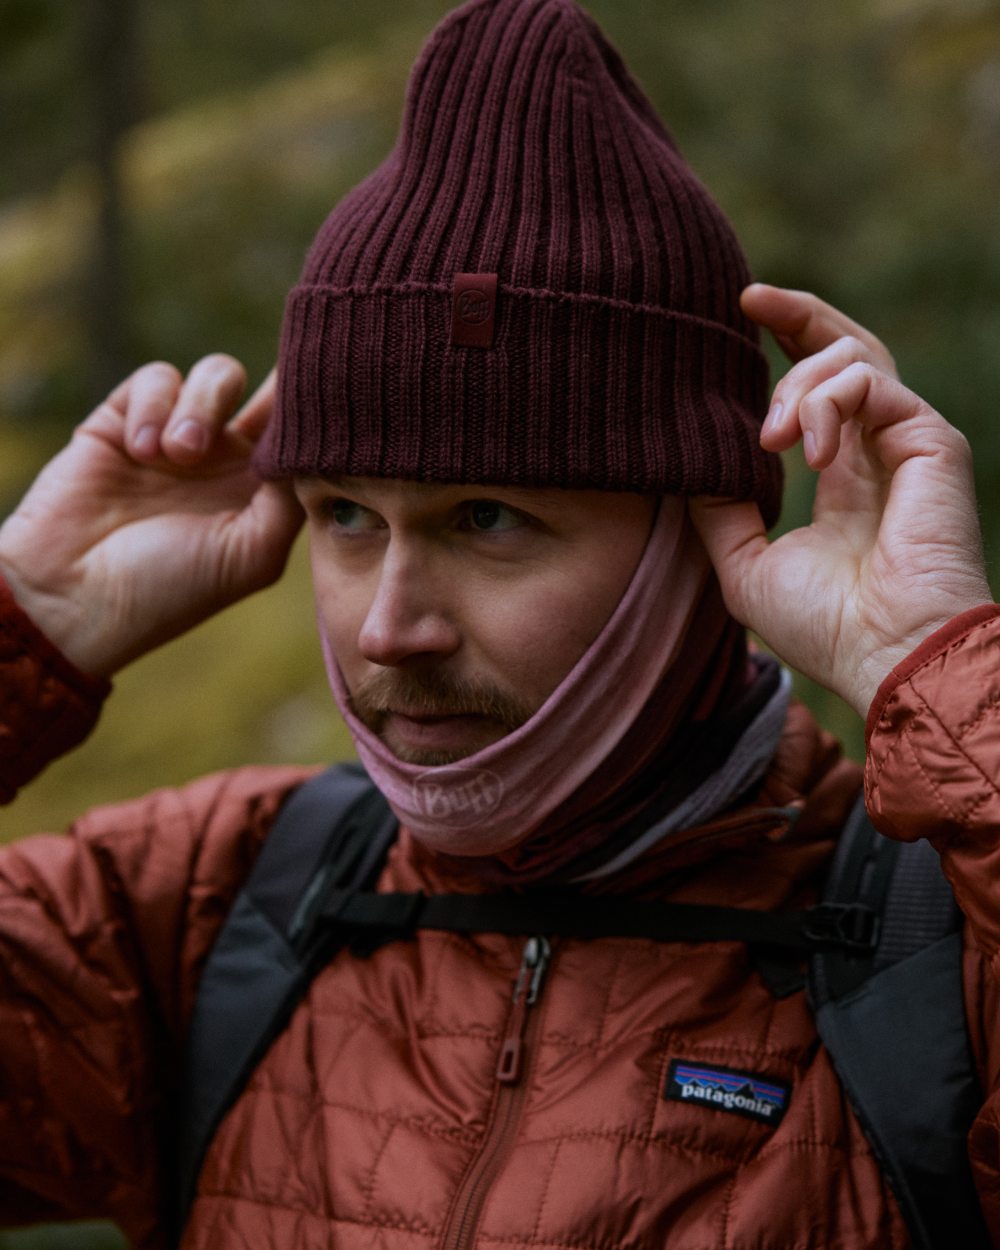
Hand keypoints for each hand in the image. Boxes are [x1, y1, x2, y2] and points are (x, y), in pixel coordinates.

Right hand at [0, 357, 302, 676]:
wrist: (75, 596)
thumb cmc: (171, 590)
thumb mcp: (252, 554)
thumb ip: (291, 497)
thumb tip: (308, 440)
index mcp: (263, 493)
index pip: (302, 435)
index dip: (319, 407)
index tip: (335, 386)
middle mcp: (228, 460)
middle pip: (271, 390)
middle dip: (277, 381)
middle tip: (269, 398)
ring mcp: (178, 436)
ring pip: (218, 374)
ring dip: (203, 406)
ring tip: (181, 454)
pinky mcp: (126, 418)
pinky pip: (157, 378)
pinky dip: (154, 407)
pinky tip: (141, 452)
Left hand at [690, 284, 992, 716]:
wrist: (883, 657)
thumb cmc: (824, 627)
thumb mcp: (746, 567)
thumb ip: (721, 515)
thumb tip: (686, 471)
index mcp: (845, 477)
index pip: (820, 391)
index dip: (785, 346)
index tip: (739, 316)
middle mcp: (879, 452)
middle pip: (848, 349)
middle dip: (797, 315)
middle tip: (747, 298)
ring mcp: (909, 442)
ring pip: (855, 357)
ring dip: (798, 385)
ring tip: (771, 439)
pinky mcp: (932, 440)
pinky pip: (872, 383)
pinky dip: (829, 403)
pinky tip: (808, 452)